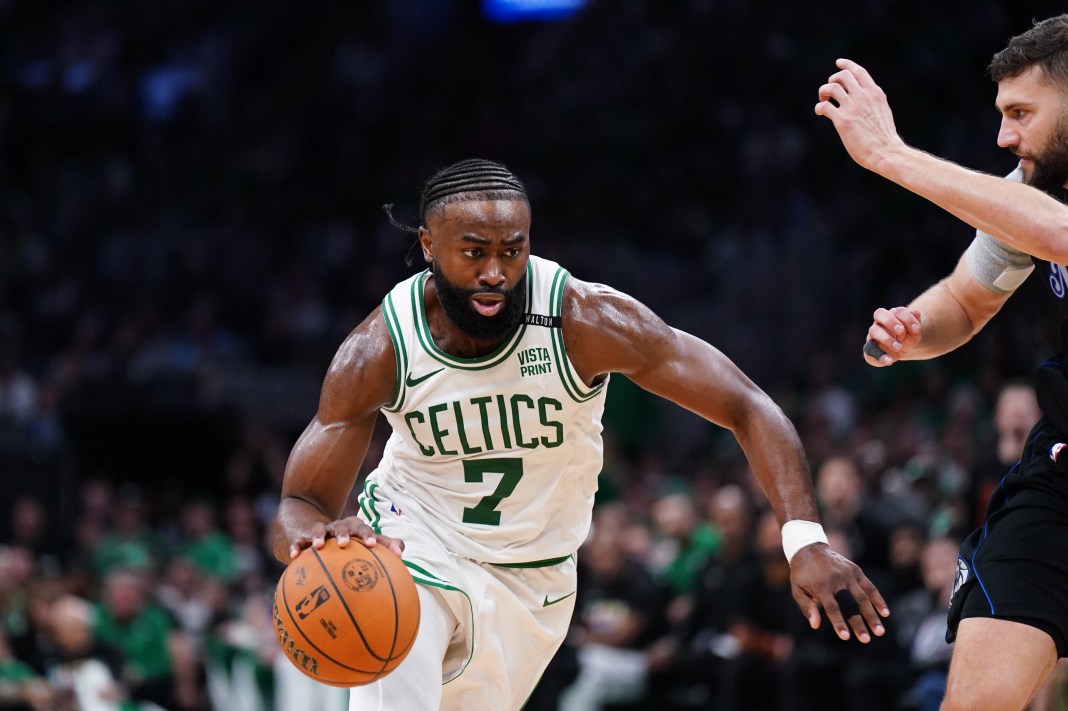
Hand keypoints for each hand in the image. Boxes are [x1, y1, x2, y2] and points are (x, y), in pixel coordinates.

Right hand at [287, 515, 404, 560]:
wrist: (320, 533)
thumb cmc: (351, 544)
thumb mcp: (366, 544)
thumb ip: (386, 548)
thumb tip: (401, 553)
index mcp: (355, 528)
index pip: (364, 529)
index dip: (369, 535)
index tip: (373, 544)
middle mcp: (338, 528)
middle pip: (343, 526)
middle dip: (344, 533)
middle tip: (345, 544)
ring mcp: (321, 532)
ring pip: (319, 530)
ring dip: (319, 536)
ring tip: (318, 546)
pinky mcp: (304, 538)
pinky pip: (299, 542)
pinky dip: (296, 547)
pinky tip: (293, 557)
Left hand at [788, 543, 888, 642]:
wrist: (810, 548)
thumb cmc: (802, 574)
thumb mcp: (798, 589)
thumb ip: (807, 607)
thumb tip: (816, 625)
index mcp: (821, 586)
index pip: (832, 608)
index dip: (839, 623)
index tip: (846, 637)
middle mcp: (837, 580)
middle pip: (851, 604)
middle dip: (859, 623)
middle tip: (866, 640)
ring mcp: (848, 574)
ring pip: (863, 597)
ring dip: (872, 615)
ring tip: (880, 632)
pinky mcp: (856, 571)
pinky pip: (870, 587)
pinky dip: (878, 599)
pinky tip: (885, 613)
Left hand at [815, 58, 904, 171]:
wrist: (886, 152)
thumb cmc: (884, 137)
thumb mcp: (883, 111)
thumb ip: (872, 101)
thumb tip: (863, 99)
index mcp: (875, 93)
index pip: (859, 72)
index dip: (847, 65)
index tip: (839, 62)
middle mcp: (864, 97)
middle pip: (842, 76)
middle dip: (832, 80)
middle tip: (829, 93)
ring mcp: (853, 108)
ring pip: (831, 87)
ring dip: (823, 92)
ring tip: (824, 101)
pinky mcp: (843, 121)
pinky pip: (824, 106)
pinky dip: (819, 107)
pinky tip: (820, 112)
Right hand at [864, 306, 921, 365]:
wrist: (902, 350)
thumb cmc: (907, 337)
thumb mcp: (914, 332)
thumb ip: (915, 323)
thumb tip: (915, 312)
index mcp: (892, 315)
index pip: (897, 311)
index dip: (907, 318)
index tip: (916, 329)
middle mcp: (880, 323)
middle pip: (879, 313)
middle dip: (891, 321)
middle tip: (901, 331)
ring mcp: (873, 335)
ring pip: (874, 330)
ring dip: (887, 338)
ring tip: (898, 347)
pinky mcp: (869, 350)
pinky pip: (869, 351)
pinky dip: (880, 356)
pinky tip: (889, 361)